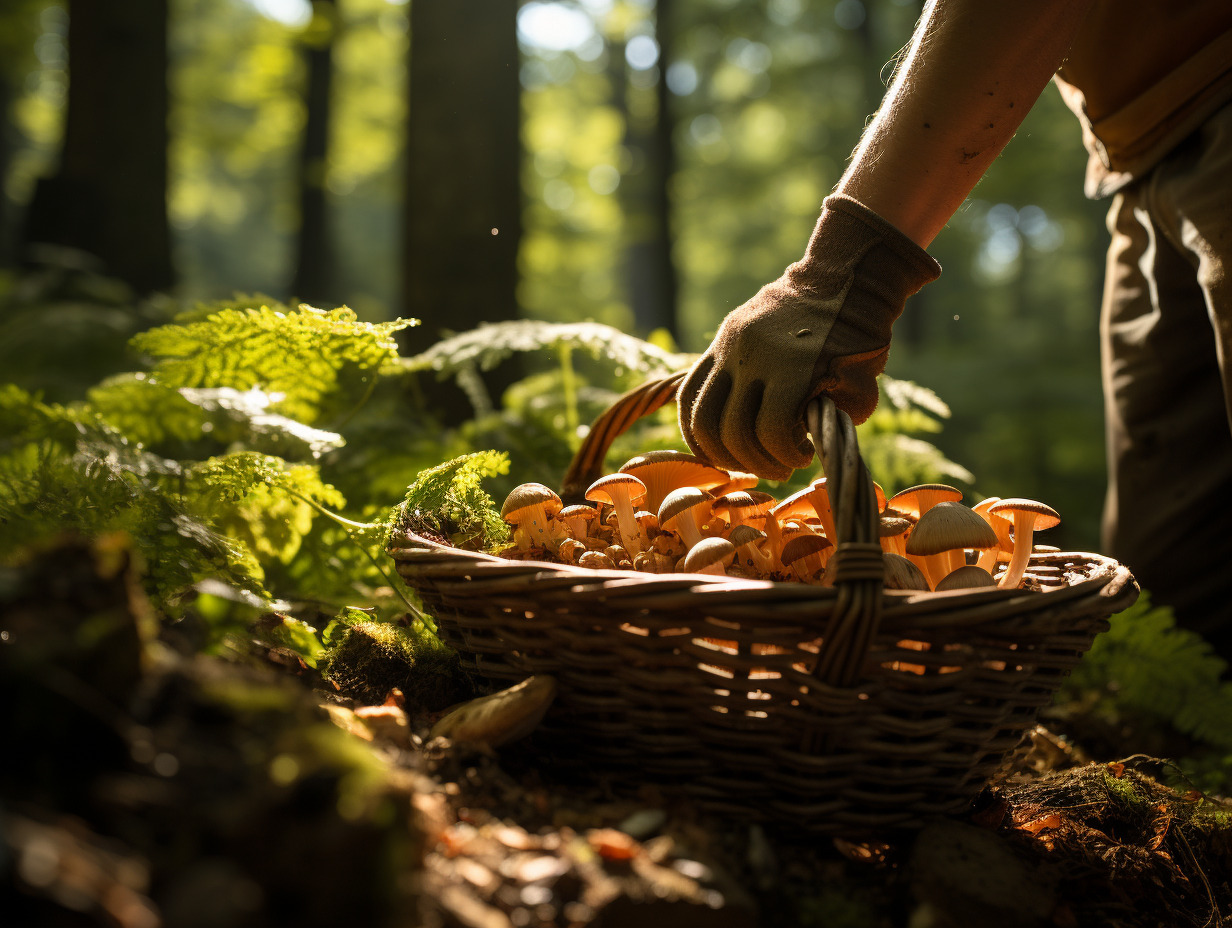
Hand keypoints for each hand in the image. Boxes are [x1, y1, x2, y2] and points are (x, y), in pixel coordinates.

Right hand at [678, 194, 939, 479]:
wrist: (840, 278)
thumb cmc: (859, 336)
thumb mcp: (860, 382)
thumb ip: (829, 420)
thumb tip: (797, 447)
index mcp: (790, 366)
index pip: (770, 432)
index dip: (787, 457)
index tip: (804, 458)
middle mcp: (750, 357)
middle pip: (731, 431)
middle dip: (755, 462)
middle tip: (778, 469)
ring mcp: (727, 348)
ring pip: (700, 418)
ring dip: (720, 452)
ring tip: (744, 461)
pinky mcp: (716, 345)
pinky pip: (689, 393)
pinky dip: (696, 427)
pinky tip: (715, 445)